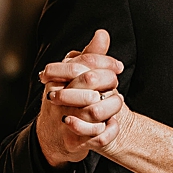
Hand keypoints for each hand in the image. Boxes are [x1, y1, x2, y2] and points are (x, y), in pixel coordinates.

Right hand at [35, 29, 124, 165]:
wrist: (53, 135)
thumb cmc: (68, 99)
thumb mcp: (75, 76)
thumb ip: (90, 55)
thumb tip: (102, 33)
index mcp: (57, 78)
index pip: (85, 62)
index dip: (106, 62)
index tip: (118, 67)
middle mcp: (58, 97)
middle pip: (90, 80)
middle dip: (109, 81)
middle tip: (115, 85)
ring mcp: (64, 119)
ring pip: (95, 109)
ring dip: (113, 105)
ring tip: (116, 103)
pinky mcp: (73, 139)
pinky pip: (99, 134)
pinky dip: (111, 129)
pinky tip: (113, 123)